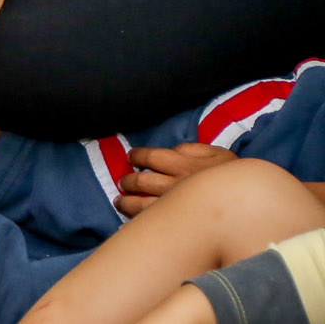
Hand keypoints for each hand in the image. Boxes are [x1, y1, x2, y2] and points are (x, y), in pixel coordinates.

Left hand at [117, 143, 237, 215]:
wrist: (256, 205)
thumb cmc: (238, 178)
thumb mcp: (220, 155)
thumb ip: (194, 149)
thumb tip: (175, 151)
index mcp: (183, 164)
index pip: (151, 157)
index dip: (138, 156)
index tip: (132, 158)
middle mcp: (175, 185)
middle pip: (142, 181)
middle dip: (129, 181)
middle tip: (123, 182)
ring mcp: (176, 207)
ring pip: (142, 205)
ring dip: (126, 203)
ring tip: (119, 202)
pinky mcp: (179, 226)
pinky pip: (154, 226)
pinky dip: (137, 224)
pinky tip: (128, 227)